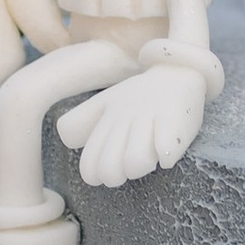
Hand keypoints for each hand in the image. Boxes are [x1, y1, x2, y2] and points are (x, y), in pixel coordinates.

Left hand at [58, 59, 212, 185]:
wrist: (178, 70)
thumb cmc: (141, 96)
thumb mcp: (105, 103)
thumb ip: (79, 121)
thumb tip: (65, 141)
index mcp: (105, 119)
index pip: (89, 166)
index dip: (98, 174)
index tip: (113, 164)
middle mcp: (123, 119)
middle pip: (109, 171)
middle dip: (120, 175)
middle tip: (132, 162)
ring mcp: (148, 119)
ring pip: (135, 165)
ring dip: (143, 167)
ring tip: (152, 155)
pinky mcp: (174, 121)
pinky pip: (166, 153)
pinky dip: (167, 157)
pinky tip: (169, 148)